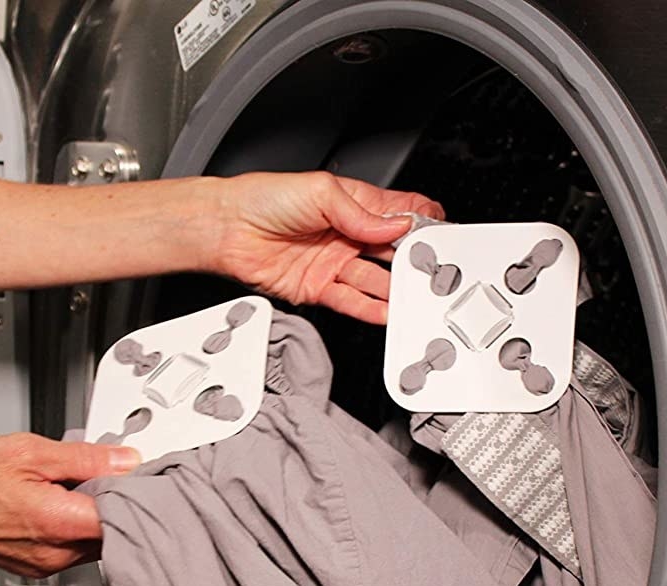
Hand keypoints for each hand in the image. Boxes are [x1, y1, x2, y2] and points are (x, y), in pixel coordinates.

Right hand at [0, 434, 138, 576]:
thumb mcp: (30, 451)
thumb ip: (86, 458)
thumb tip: (126, 460)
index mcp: (60, 524)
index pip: (126, 516)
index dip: (136, 491)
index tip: (137, 472)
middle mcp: (56, 554)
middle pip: (113, 532)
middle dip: (114, 503)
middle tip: (102, 472)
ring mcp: (45, 566)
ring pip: (93, 542)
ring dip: (92, 516)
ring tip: (69, 486)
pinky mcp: (34, 567)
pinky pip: (70, 549)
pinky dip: (70, 527)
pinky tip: (53, 504)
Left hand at [207, 172, 444, 323]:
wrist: (227, 228)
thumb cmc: (263, 199)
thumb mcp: (321, 192)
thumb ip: (362, 213)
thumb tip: (397, 224)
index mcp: (354, 204)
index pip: (400, 214)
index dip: (421, 223)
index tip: (439, 236)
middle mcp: (347, 235)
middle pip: (392, 251)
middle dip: (414, 261)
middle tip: (432, 271)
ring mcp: (334, 263)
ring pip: (375, 281)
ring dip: (395, 290)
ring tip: (414, 298)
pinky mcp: (319, 288)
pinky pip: (351, 302)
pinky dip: (371, 309)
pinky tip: (387, 312)